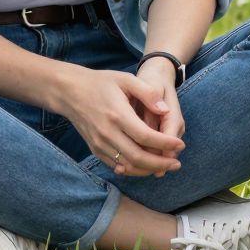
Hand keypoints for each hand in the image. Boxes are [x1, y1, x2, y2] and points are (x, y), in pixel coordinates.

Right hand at [61, 69, 184, 177]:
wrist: (69, 92)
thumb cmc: (101, 83)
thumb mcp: (126, 79)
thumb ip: (147, 93)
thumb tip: (165, 110)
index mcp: (118, 115)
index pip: (146, 136)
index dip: (165, 143)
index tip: (180, 145)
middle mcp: (107, 133)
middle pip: (137, 157)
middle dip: (160, 163)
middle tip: (177, 163)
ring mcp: (99, 143)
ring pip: (127, 166)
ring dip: (148, 170)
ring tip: (165, 166)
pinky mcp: (95, 149)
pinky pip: (116, 166)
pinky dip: (133, 170)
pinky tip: (146, 167)